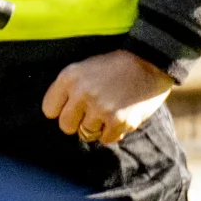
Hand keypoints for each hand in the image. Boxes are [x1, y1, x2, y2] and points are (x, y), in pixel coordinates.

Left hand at [41, 48, 173, 144]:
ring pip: (85, 134)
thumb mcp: (85, 67)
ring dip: (96, 128)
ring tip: (108, 112)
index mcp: (69, 77)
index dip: (61, 111)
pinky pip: (106, 139)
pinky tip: (120, 119)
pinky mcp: (119, 120)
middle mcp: (82, 93)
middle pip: (65, 126)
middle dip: (77, 123)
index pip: (49, 110)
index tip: (74, 107)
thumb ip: (69, 89)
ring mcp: (101, 107)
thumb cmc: (116, 66)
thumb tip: (57, 115)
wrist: (151, 61)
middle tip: (92, 113)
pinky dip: (112, 133)